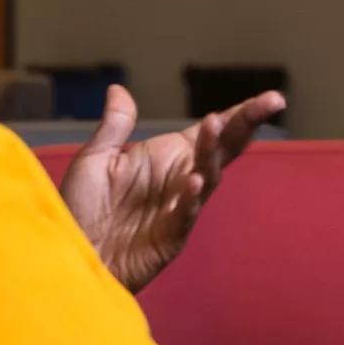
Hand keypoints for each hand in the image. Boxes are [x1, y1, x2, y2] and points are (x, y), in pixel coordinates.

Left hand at [59, 84, 285, 292]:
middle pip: (223, 148)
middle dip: (245, 124)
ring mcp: (179, 208)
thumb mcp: (94, 160)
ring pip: (208, 176)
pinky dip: (192, 197)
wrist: (71, 255)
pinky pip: (185, 214)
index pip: (213, 131)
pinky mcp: (169, 237)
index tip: (271, 98)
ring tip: (215, 125)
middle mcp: (181, 179)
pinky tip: (196, 180)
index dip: (240, 114)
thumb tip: (120, 89)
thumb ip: (114, 127)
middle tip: (272, 101)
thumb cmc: (81, 211)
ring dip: (212, 152)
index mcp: (168, 158)